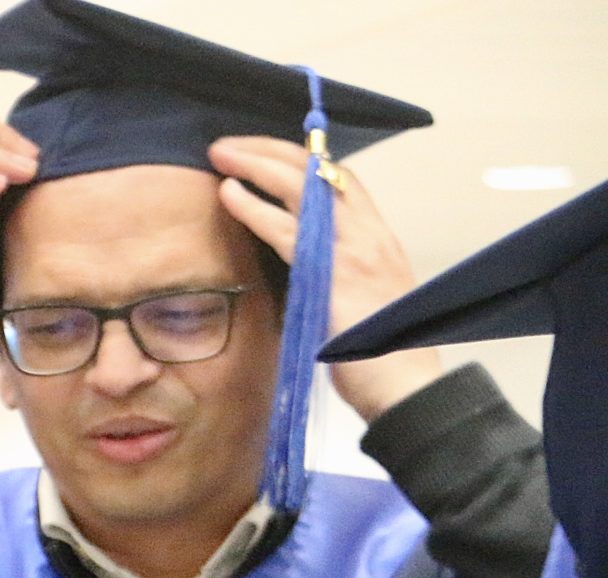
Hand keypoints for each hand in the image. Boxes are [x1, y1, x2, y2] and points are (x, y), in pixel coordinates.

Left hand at [210, 135, 442, 422]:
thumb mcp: (359, 300)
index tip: (261, 152)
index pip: (338, 179)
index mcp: (376, 237)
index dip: (299, 159)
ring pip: (301, 186)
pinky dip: (253, 206)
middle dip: (270, 150)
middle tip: (228, 145)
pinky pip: (285, 228)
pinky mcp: (332, 272)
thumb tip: (300, 270)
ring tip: (220, 155)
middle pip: (318, 170)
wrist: (404, 385)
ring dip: (256, 164)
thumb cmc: (378, 354)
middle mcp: (369, 232)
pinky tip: (228, 193)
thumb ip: (334, 274)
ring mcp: (354, 248)